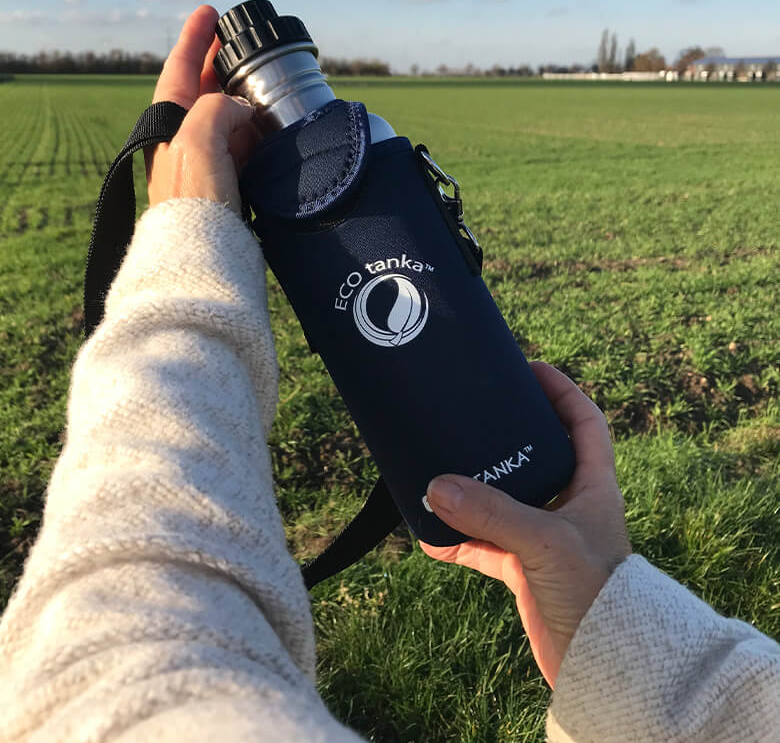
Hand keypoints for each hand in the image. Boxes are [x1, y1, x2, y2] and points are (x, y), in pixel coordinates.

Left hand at [146, 4, 258, 212]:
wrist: (200, 251)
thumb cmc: (192, 197)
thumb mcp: (198, 137)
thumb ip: (216, 106)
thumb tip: (238, 108)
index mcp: (167, 122)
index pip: (179, 67)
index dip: (194, 37)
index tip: (209, 12)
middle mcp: (182, 138)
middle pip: (201, 88)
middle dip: (219, 63)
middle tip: (238, 41)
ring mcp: (203, 160)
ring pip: (224, 116)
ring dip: (241, 97)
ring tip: (261, 79)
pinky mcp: (223, 182)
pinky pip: (239, 144)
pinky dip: (254, 129)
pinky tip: (269, 122)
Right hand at [421, 362, 631, 687]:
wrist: (603, 666)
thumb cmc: (596, 595)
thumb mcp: (544, 543)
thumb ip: (491, 513)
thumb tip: (436, 485)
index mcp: (593, 486)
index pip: (585, 421)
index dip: (562, 389)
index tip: (529, 367)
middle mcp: (569, 506)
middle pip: (537, 453)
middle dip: (505, 433)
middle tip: (471, 412)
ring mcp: (545, 537)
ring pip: (503, 499)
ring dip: (471, 490)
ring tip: (439, 469)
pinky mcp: (525, 569)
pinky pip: (484, 545)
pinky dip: (457, 540)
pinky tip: (430, 536)